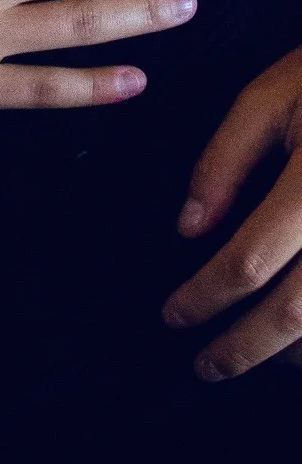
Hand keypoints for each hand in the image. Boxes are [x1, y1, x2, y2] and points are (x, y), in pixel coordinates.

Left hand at [162, 45, 301, 379]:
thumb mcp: (269, 97)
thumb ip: (224, 160)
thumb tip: (188, 230)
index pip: (250, 260)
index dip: (206, 296)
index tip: (173, 316)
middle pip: (296, 313)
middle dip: (244, 348)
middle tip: (205, 366)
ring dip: (294, 354)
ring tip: (257, 353)